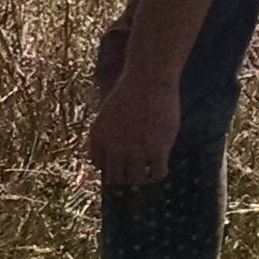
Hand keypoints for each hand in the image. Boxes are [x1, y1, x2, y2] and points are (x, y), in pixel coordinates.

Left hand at [88, 69, 180, 190]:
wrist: (149, 79)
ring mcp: (136, 150)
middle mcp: (115, 147)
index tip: (118, 166)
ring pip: (136, 179)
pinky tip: (160, 167)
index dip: (108, 167)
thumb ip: (104, 134)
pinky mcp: (157, 149)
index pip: (98, 165)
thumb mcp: (107, 112)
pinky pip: (157, 173)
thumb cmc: (129, 91)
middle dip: (123, 177)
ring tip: (146, 172)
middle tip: (132, 174)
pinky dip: (157, 174)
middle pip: (116, 178)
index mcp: (99, 137)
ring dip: (140, 178)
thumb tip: (104, 158)